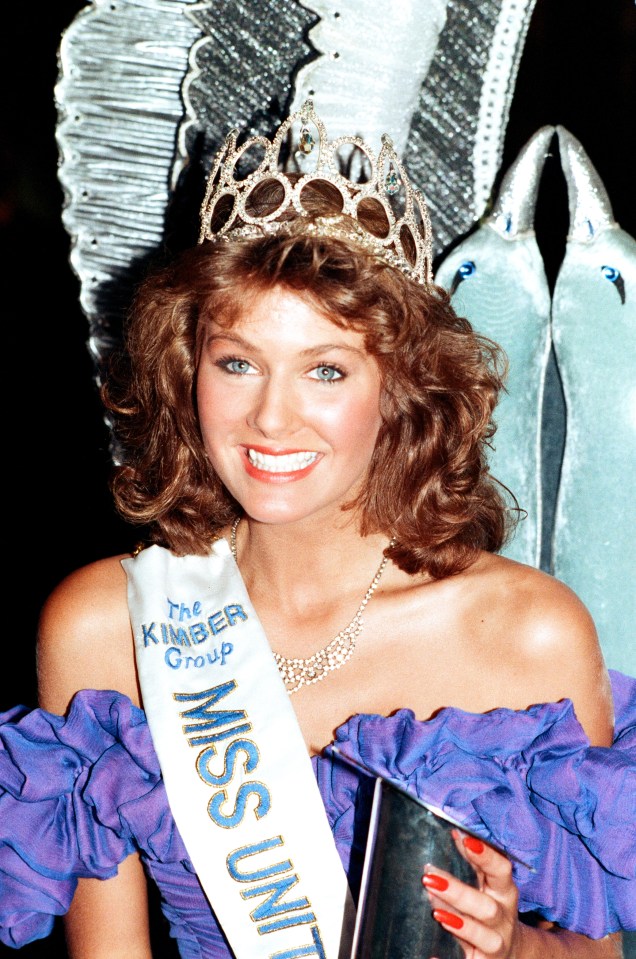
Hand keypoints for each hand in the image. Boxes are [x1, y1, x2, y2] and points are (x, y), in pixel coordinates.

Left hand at [422, 830, 522, 957]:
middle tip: (429, 877)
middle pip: (486, 907)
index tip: (464, 840)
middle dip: (459, 892)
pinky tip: (431, 957)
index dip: (486, 855)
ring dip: (460, 924)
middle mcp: (504, 919)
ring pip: (483, 936)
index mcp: (505, 893)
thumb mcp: (489, 884)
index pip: (501, 870)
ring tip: (436, 912)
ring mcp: (496, 944)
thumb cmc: (492, 909)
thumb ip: (473, 862)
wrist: (512, 951)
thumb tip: (455, 833)